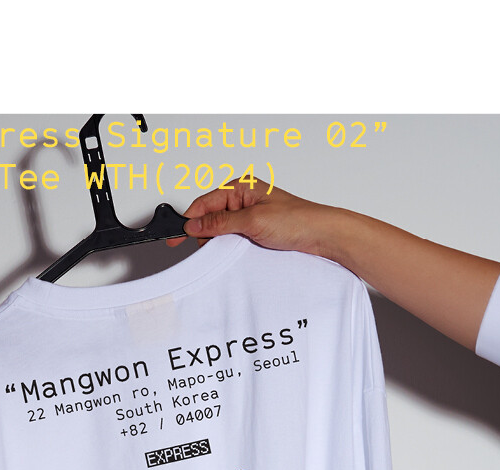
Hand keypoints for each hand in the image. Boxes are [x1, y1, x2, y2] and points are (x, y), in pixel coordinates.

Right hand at [166, 176, 337, 257]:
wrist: (322, 235)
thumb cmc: (297, 220)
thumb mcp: (252, 220)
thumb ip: (220, 222)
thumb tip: (195, 224)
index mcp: (241, 187)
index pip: (204, 202)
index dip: (189, 220)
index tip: (176, 236)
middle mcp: (244, 198)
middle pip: (210, 216)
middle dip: (203, 232)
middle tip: (201, 247)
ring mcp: (250, 214)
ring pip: (221, 229)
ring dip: (218, 241)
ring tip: (224, 248)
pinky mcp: (256, 229)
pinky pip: (233, 237)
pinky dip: (229, 246)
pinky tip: (234, 251)